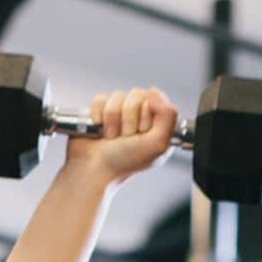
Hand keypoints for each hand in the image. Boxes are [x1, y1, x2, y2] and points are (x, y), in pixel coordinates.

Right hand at [62, 86, 179, 183]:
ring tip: (111, 137)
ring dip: (112, 120)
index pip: (154, 99)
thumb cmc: (124, 163)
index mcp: (157, 123)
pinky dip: (98, 116)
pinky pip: (100, 99)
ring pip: (117, 96)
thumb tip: (154, 92)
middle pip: (136, 95)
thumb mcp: (157, 144)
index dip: (145, 116)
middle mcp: (139, 115)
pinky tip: (100, 130)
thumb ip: (168, 116)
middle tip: (124, 138)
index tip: (140, 135)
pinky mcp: (100, 111)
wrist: (94, 170)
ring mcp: (119, 112)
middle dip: (128, 119)